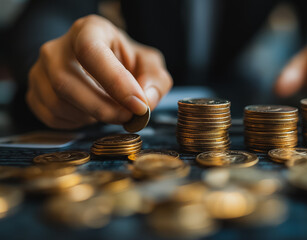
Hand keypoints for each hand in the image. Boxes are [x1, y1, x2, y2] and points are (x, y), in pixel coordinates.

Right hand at [27, 15, 171, 128]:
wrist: (99, 67)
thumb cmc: (124, 62)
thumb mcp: (149, 64)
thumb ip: (155, 81)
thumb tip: (146, 102)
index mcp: (88, 30)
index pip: (90, 53)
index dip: (115, 82)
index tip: (138, 105)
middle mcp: (56, 47)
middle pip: (67, 82)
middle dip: (103, 108)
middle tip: (128, 117)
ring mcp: (40, 71)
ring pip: (58, 103)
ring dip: (90, 116)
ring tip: (110, 111)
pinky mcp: (35, 93)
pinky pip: (52, 117)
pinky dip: (77, 123)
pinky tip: (92, 114)